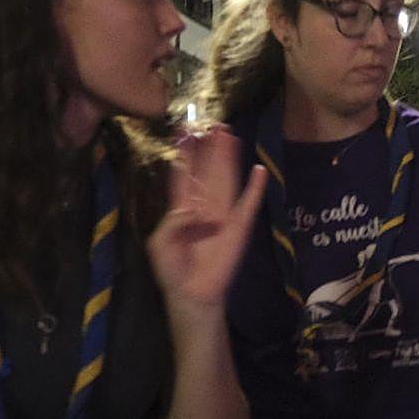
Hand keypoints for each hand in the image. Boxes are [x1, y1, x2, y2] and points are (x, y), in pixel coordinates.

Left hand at [147, 128, 266, 312]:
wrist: (192, 294)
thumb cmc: (172, 269)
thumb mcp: (159, 243)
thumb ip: (172, 222)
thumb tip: (191, 209)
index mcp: (182, 208)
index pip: (184, 175)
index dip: (185, 154)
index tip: (184, 130)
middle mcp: (204, 206)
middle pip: (208, 171)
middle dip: (209, 148)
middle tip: (211, 124)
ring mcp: (223, 215)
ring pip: (226, 180)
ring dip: (228, 158)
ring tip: (229, 134)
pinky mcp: (239, 228)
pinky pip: (249, 205)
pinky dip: (255, 189)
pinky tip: (259, 170)